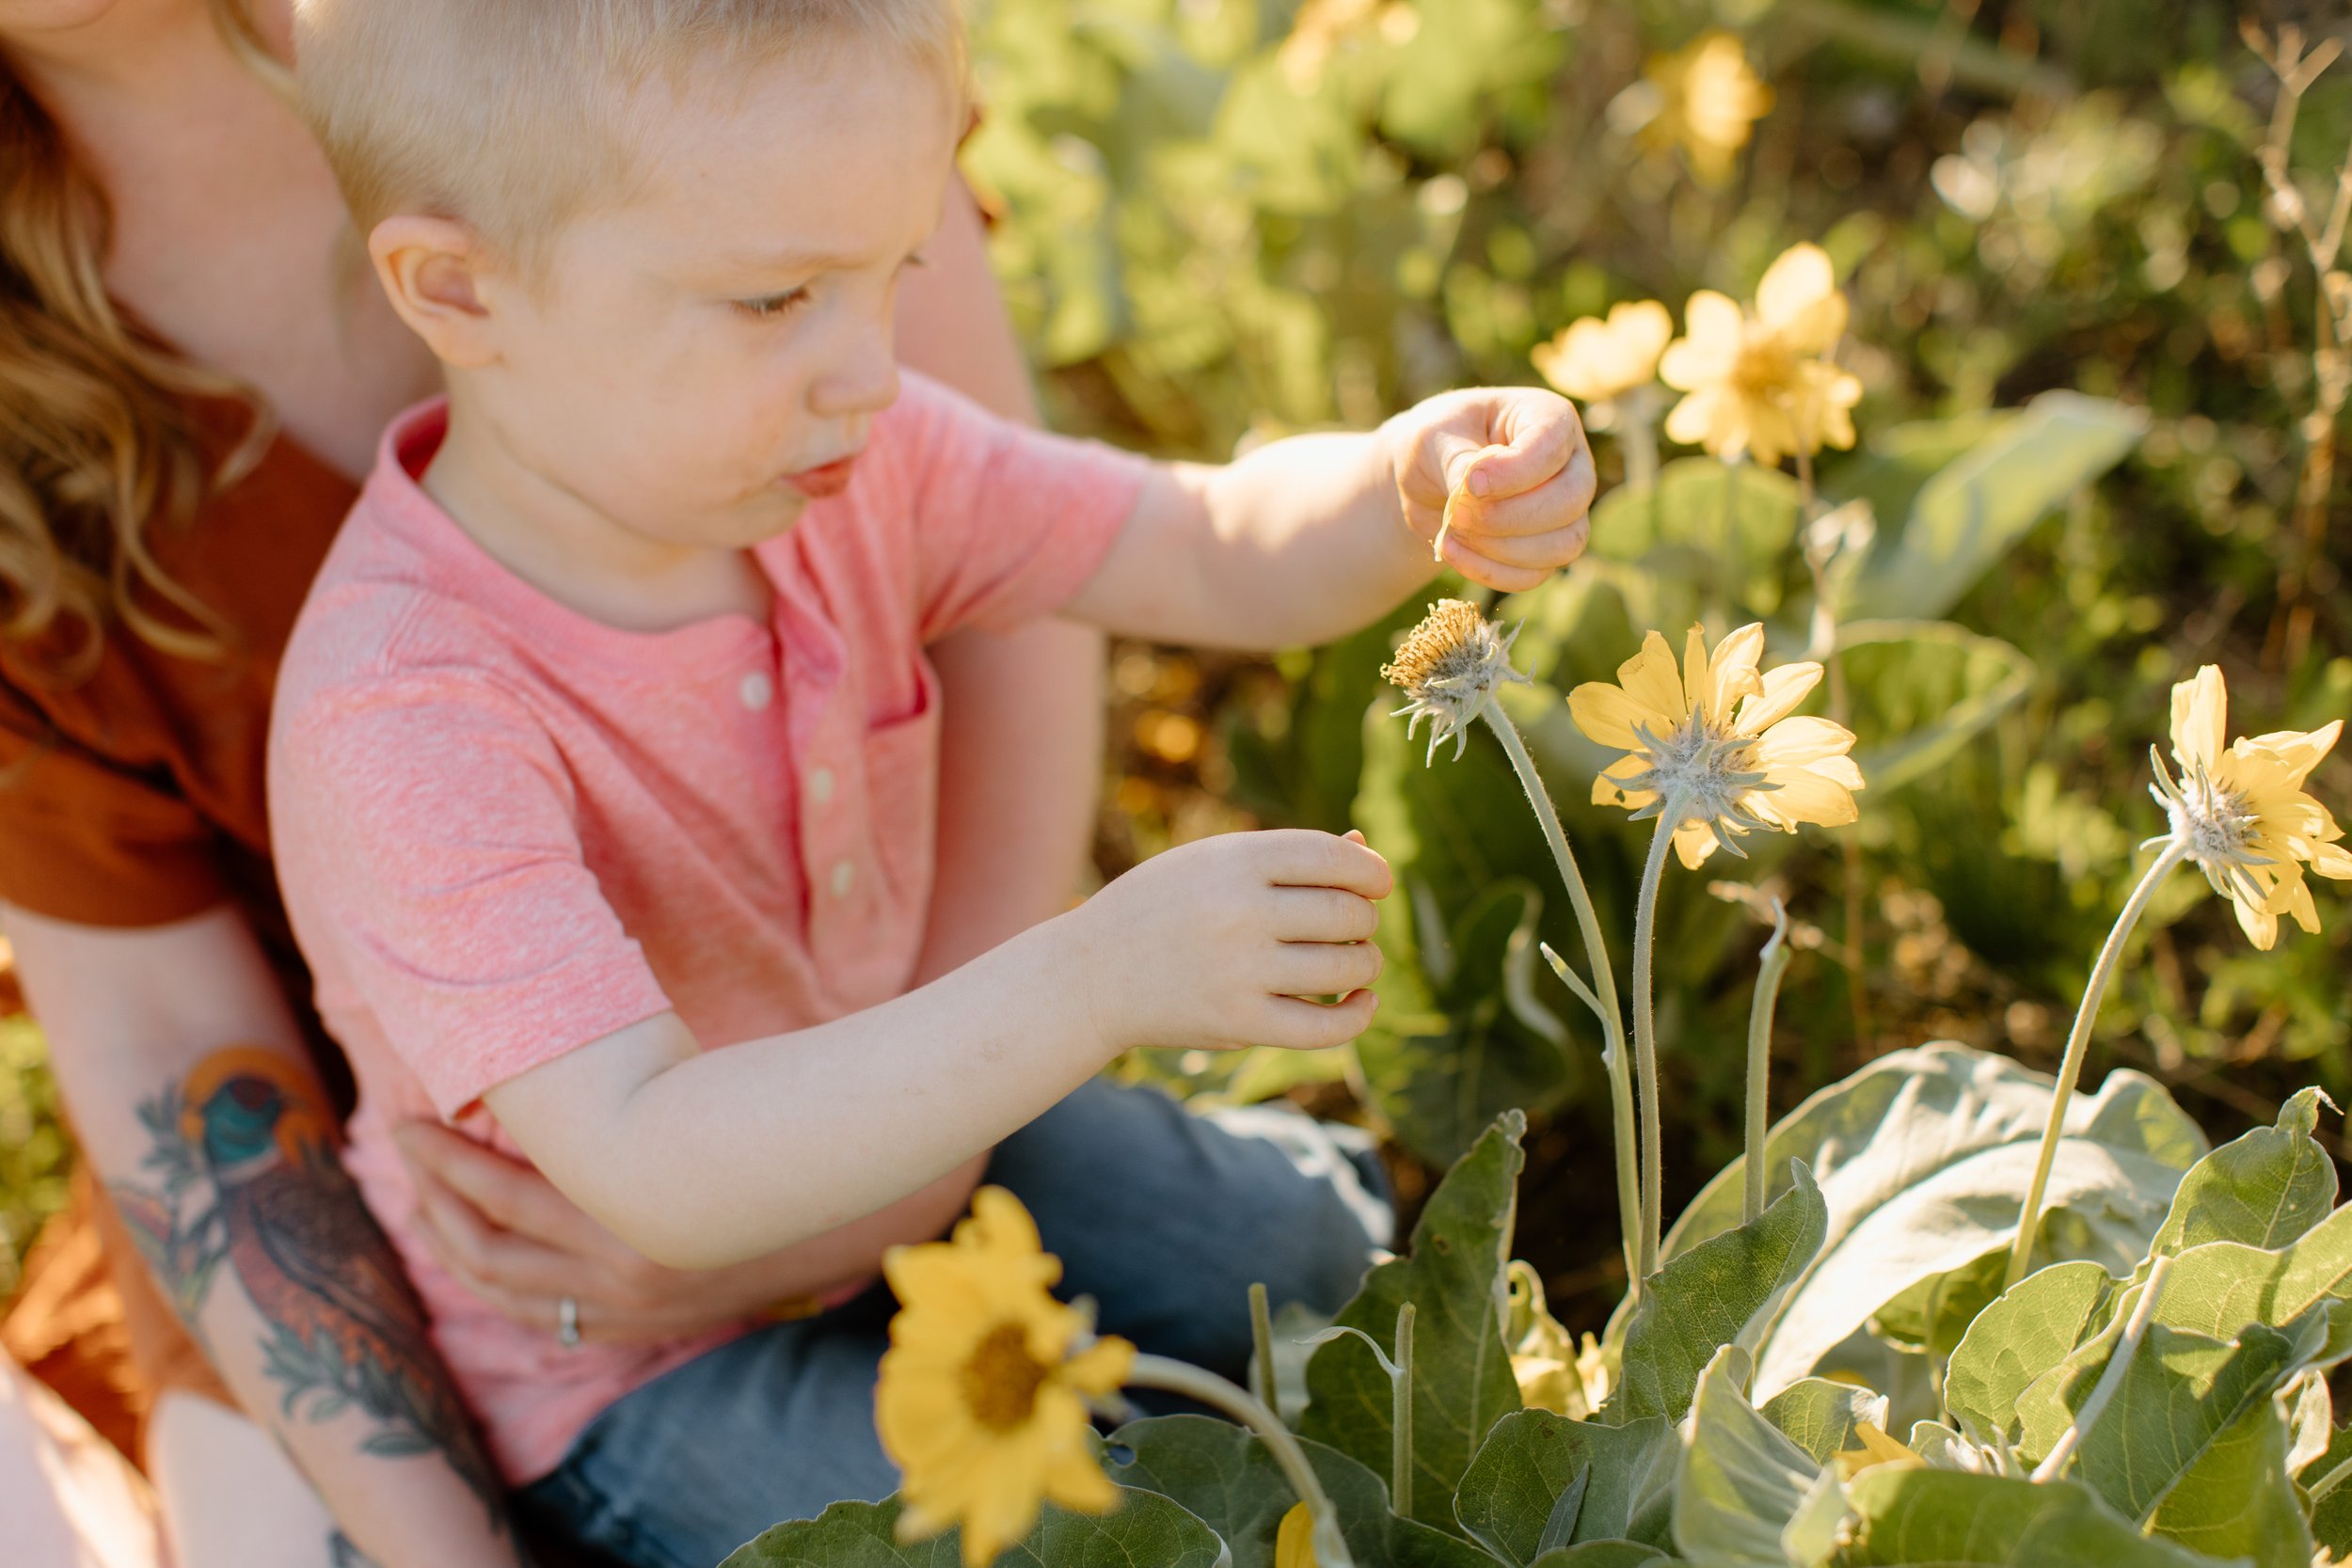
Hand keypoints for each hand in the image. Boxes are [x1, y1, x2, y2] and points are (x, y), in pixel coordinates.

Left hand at [393, 1120, 824, 1342]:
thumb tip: (535, 1060)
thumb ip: (612, 1106)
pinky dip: (502, 1291)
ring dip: (452, 1247)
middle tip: (407, 1151)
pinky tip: (481, 1260)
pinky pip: (545, 1321)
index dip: (444, 1161)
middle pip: (485, 1250)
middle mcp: (616, 1273)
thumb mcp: (684, 1111)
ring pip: (503, 1293)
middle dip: (432, 1200)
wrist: (835, 1218)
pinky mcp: (639, 1326)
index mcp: (625, 1214)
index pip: (500, 1195)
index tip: (411, 1122)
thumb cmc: (760, 1140)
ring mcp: (626, 1309)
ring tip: (426, 1204)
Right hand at [1073, 827, 1389, 1053]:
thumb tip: (1366, 852)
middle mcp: (1240, 910)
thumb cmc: (1161, 909)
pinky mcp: (1239, 1022)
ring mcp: (1240, 970)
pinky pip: (1326, 1027)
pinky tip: (1361, 1002)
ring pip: (1346, 967)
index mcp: (1235, 859)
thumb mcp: (1212, 864)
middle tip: (1354, 926)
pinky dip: (1358, 1015)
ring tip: (1355, 962)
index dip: (1373, 871)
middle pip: (1348, 912)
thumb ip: (1286, 857)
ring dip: (1366, 964)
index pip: (1335, 857)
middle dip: (1365, 919)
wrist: (1091, 975)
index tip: (1378, 884)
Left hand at [1386, 385, 1597, 591]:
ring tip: (1452, 533)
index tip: (1470, 482)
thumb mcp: (1433, 439)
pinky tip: (1454, 553)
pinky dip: (1491, 571)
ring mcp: (1566, 511)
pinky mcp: (1547, 549)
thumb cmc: (1436, 444)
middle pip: (1569, 501)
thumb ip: (1457, 460)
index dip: (1514, 472)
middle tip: (1458, 514)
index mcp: (1549, 417)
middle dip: (1508, 517)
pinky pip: (1535, 574)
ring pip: (1562, 545)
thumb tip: (1476, 488)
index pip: (1552, 447)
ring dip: (1501, 550)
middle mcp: (1571, 464)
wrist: (1426, 481)